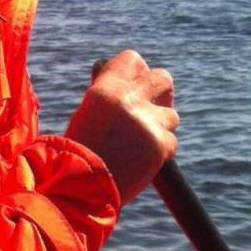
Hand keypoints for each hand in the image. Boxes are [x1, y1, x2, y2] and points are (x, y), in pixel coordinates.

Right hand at [65, 51, 178, 201]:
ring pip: (171, 115)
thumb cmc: (78, 154)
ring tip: (138, 144)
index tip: (137, 85)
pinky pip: (172, 141)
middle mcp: (129, 100)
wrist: (78, 190)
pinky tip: (142, 161)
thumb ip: (109, 96)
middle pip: (163, 79)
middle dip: (162, 92)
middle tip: (153, 107)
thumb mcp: (88, 115)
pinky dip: (162, 151)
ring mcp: (147, 122)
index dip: (138, 72)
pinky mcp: (160, 144)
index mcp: (106, 89)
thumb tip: (128, 80)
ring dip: (160, 127)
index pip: (133, 60)